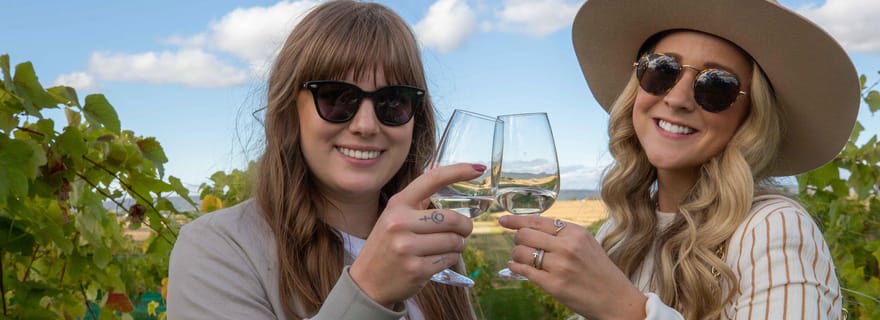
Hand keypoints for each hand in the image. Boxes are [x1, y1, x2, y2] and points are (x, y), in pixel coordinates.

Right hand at [349, 163, 483, 306]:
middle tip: (464, 231)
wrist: (367, 282)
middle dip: (465, 226)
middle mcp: (400, 223)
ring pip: (454, 241)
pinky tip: (438, 260)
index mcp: (397, 204)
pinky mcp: (416, 270)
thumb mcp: (393, 217)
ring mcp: (407, 248)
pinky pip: (450, 259)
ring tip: (448, 247)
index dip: (458, 171)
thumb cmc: (386, 246)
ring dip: (459, 245)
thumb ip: (416, 203)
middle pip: (451, 218)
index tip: (478, 168)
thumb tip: (445, 180)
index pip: (432, 179)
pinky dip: (451, 259)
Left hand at [498, 215, 646, 318]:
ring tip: (523, 259)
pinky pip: (524, 271)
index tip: (503, 220)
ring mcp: (560, 266)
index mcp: (575, 232)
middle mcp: (567, 246)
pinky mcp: (554, 285)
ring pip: (521, 252)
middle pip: (525, 235)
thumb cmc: (600, 271)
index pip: (537, 220)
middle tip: (521, 245)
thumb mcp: (586, 243)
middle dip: (517, 239)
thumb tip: (531, 228)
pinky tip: (516, 267)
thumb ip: (562, 235)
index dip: (516, 220)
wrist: (616, 299)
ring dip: (516, 255)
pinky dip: (516, 267)